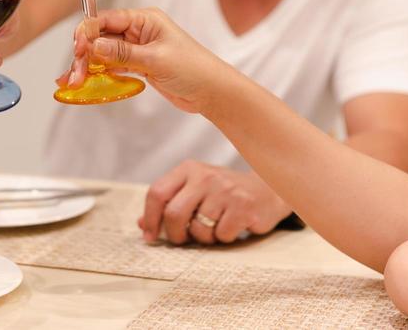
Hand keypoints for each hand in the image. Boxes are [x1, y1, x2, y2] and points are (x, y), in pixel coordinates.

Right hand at [59, 7, 214, 113]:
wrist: (211, 91)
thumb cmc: (192, 68)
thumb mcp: (155, 59)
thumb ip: (122, 52)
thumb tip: (94, 45)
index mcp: (145, 18)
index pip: (108, 18)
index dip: (89, 31)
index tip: (78, 48)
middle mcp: (139, 30)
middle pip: (102, 35)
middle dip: (86, 53)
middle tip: (76, 74)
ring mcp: (138, 47)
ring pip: (104, 51)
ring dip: (89, 65)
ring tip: (74, 81)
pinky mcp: (138, 64)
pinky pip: (112, 64)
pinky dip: (99, 72)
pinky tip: (86, 81)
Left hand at [139, 160, 291, 244]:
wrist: (266, 189)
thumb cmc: (223, 193)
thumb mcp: (195, 191)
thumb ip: (169, 204)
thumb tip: (141, 224)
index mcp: (188, 169)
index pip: (157, 192)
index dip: (150, 217)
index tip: (149, 236)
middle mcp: (204, 176)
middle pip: (174, 214)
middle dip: (175, 235)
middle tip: (184, 239)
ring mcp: (224, 190)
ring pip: (198, 229)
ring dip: (204, 238)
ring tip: (215, 227)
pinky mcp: (242, 206)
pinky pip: (221, 236)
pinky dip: (223, 238)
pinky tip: (232, 225)